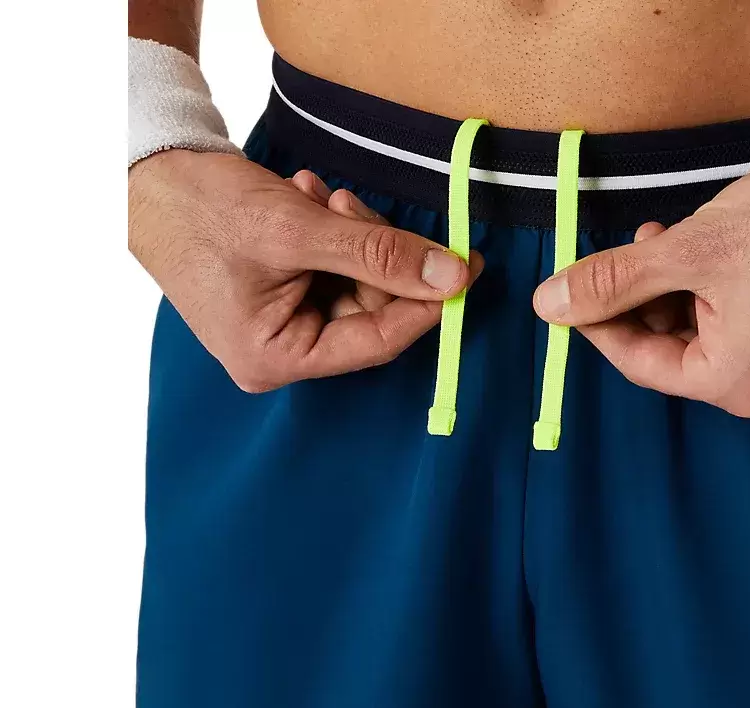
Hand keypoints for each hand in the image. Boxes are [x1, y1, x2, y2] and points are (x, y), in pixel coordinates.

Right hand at [128, 151, 481, 392]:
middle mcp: (281, 352)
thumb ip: (379, 254)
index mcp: (276, 358)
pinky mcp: (282, 294)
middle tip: (351, 204)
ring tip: (315, 196)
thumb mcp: (299, 230)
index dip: (427, 303)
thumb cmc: (204, 209)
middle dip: (375, 253)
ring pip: (355, 283)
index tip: (468, 268)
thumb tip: (451, 276)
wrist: (147, 174)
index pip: (377, 341)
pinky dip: (332, 231)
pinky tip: (305, 199)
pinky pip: (332, 269)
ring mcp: (280, 324)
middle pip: (369, 309)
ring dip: (351, 234)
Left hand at [533, 148, 749, 417]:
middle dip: (644, 299)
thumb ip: (612, 283)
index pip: (641, 363)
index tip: (571, 295)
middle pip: (673, 351)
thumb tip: (549, 305)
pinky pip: (740, 333)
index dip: (599, 323)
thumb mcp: (685, 251)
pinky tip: (707, 257)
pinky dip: (712, 299)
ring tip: (671, 240)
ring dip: (676, 292)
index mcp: (736, 383)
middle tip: (635, 248)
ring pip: (704, 338)